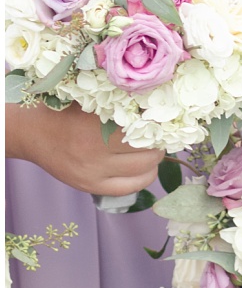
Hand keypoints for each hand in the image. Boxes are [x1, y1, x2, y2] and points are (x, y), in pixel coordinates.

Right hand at [5, 104, 162, 195]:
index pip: (143, 127)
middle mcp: (93, 152)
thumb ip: (119, 103)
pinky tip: (145, 167)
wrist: (31, 133)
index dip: (159, 123)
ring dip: (155, 158)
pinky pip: (131, 187)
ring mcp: (92, 173)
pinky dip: (145, 176)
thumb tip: (159, 103)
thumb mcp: (89, 100)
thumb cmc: (64, 111)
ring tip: (153, 148)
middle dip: (159, 141)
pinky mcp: (90, 187)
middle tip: (161, 133)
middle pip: (148, 149)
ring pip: (144, 169)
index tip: (164, 118)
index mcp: (94, 126)